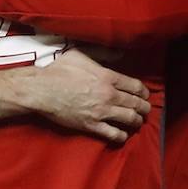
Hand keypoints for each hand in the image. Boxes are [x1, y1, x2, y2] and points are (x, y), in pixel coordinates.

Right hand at [19, 49, 149, 142]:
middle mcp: (109, 95)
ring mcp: (102, 112)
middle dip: (144, 107)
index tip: (144, 95)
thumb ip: (102, 54)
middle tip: (145, 110)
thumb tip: (119, 53)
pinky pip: (114, 134)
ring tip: (137, 121)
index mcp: (108, 77)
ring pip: (130, 119)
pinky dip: (122, 135)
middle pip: (136, 104)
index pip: (136, 86)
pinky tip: (123, 134)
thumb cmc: (58, 70)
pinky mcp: (92, 125)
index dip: (144, 92)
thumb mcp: (80, 54)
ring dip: (137, 121)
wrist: (42, 90)